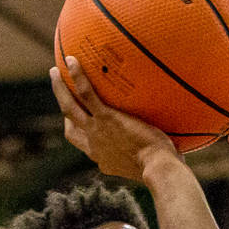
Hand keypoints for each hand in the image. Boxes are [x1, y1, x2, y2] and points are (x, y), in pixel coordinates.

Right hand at [50, 58, 178, 180]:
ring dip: (59, 89)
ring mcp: (97, 131)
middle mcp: (94, 147)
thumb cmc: (163, 169)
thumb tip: (174, 147)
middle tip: (61, 93)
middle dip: (64, 109)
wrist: (158, 168)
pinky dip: (77, 76)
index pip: (85, 144)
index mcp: (103, 159)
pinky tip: (73, 59)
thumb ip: (152, 154)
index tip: (81, 121)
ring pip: (69, 107)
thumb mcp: (151, 165)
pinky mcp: (105, 118)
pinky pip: (86, 93)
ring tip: (55, 71)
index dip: (79, 132)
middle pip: (70, 126)